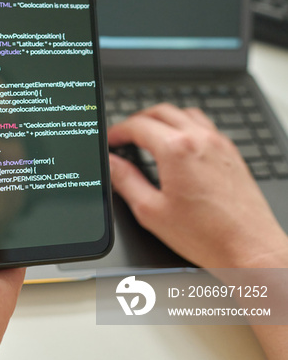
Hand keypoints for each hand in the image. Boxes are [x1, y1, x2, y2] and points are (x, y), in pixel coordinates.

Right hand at [108, 103, 287, 268]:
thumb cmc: (207, 236)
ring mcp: (218, 143)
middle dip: (137, 120)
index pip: (138, 126)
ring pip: (184, 113)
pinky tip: (180, 143)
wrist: (249, 248)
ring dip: (162, 118)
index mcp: (176, 150)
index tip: (111, 140)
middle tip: (125, 135)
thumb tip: (111, 163)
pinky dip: (186, 125)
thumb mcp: (151, 211)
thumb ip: (125, 181)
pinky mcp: (231, 152)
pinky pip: (204, 124)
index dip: (118, 131)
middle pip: (160, 111)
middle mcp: (199, 139)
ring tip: (149, 134)